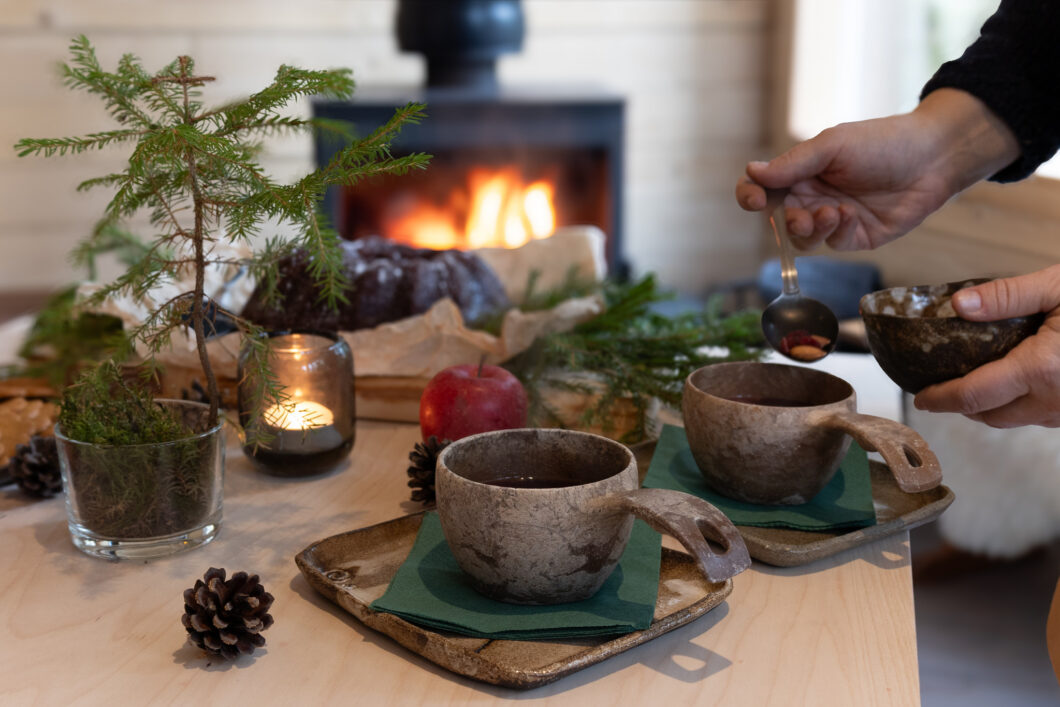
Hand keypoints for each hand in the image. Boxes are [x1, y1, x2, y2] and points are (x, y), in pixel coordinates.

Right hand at [735, 89, 1019, 250]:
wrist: (932, 157)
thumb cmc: (882, 143)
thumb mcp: (833, 146)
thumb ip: (793, 163)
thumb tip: (751, 171)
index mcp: (802, 172)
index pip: (764, 189)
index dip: (751, 196)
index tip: (755, 200)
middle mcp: (813, 196)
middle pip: (780, 219)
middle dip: (786, 220)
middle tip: (800, 215)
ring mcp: (833, 218)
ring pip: (803, 238)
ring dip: (809, 230)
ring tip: (831, 213)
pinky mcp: (856, 236)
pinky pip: (833, 243)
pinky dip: (837, 231)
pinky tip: (851, 215)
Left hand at [913, 266, 1059, 427]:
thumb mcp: (1059, 286)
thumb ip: (1007, 296)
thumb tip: (958, 305)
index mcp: (1042, 370)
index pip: (973, 396)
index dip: (940, 399)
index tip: (920, 396)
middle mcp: (1055, 400)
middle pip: (988, 415)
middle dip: (959, 405)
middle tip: (936, 386)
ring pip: (1014, 419)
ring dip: (987, 407)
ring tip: (967, 382)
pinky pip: (1040, 416)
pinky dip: (1016, 404)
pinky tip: (1009, 381)